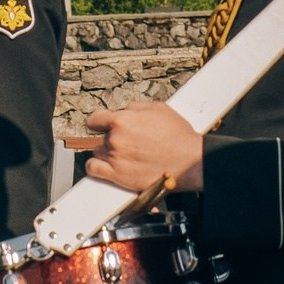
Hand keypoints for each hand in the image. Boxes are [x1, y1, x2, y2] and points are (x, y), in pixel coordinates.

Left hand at [84, 103, 204, 192]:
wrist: (190, 161)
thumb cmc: (178, 136)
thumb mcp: (158, 108)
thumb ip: (134, 108)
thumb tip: (123, 111)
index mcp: (123, 120)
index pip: (94, 119)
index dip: (99, 123)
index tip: (101, 126)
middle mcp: (115, 139)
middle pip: (102, 138)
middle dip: (113, 139)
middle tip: (130, 144)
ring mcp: (115, 158)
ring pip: (99, 153)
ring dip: (108, 154)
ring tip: (126, 156)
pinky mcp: (118, 176)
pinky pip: (93, 170)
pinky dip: (96, 168)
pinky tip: (105, 167)